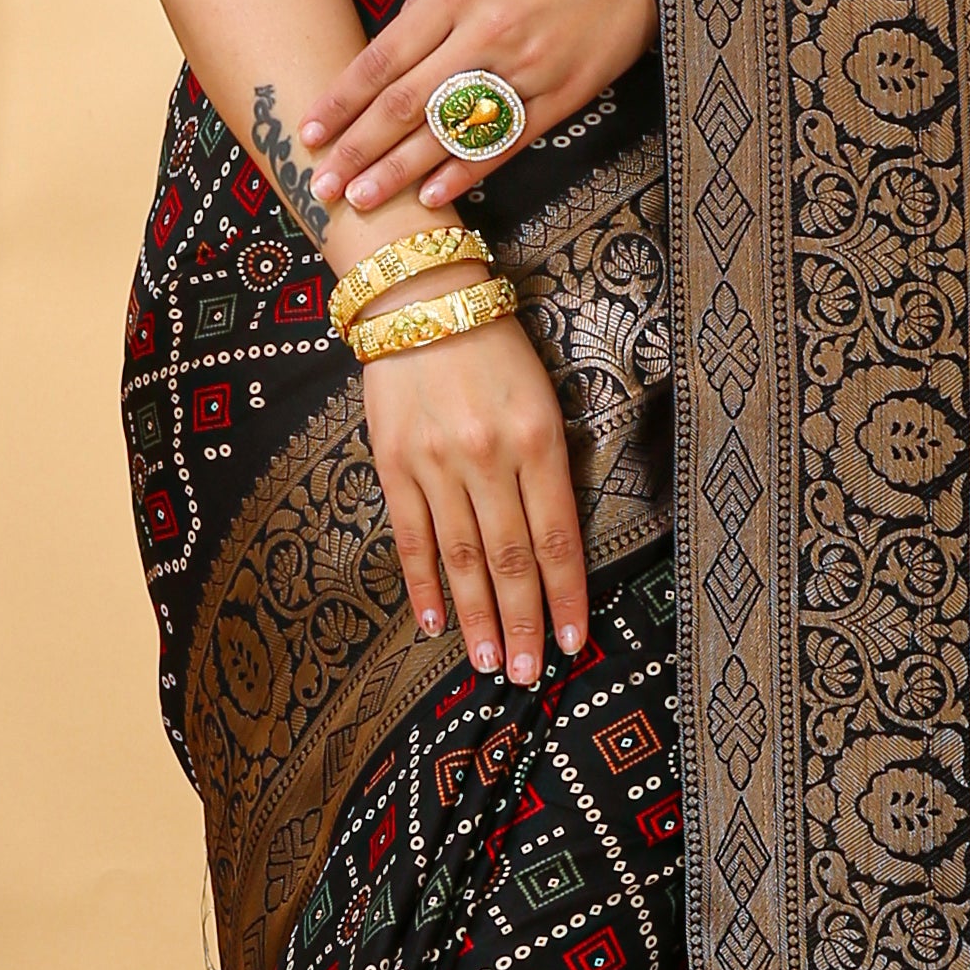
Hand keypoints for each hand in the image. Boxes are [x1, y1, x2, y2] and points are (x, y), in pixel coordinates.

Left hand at [299, 0, 657, 218]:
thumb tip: (398, 45)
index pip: (383, 57)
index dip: (342, 100)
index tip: (309, 131)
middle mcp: (485, 33)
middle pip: (406, 103)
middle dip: (357, 148)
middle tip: (321, 184)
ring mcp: (526, 69)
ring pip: (450, 132)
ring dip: (399, 172)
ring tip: (361, 200)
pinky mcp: (564, 95)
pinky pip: (505, 143)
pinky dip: (466, 172)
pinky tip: (432, 197)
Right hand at [363, 302, 587, 676]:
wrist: (419, 296)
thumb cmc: (494, 344)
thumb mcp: (543, 396)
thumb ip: (549, 465)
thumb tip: (554, 544)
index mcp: (538, 439)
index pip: (558, 538)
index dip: (567, 597)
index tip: (576, 642)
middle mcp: (488, 457)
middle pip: (511, 560)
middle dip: (525, 623)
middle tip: (533, 674)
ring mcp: (435, 463)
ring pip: (463, 558)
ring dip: (477, 618)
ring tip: (492, 663)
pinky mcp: (393, 462)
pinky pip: (411, 536)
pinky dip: (424, 584)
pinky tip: (434, 622)